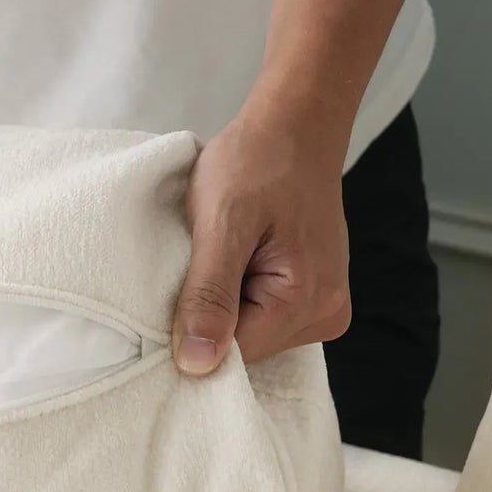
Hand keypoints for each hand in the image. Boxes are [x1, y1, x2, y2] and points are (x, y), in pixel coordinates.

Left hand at [172, 101, 351, 374]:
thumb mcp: (221, 224)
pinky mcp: (311, 294)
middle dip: (208, 316)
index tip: (165, 304)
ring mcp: (322, 306)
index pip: (233, 356)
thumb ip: (209, 296)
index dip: (191, 335)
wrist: (293, 125)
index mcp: (307, 303)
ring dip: (221, 302)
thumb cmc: (256, 162)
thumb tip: (197, 365)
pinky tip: (229, 261)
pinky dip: (236, 293)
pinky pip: (260, 313)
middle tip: (192, 265)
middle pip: (244, 348)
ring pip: (249, 332)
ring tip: (215, 256)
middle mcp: (325, 315)